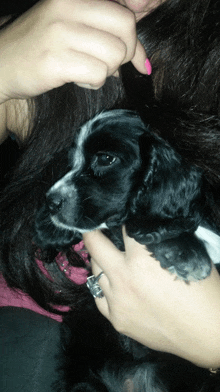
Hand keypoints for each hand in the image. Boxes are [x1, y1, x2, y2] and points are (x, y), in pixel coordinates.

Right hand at [0, 0, 147, 102]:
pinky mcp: (55, 60)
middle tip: (108, 66)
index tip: (139, 63)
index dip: (136, 45)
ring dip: (105, 71)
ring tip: (85, 70)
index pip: (125, 17)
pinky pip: (97, 74)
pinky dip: (93, 83)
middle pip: (126, 32)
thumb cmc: (40, 48)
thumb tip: (142, 60)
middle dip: (125, 56)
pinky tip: (76, 79)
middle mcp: (67, 8)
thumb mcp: (70, 26)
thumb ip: (104, 33)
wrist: (1, 63)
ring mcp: (60, 33)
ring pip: (114, 56)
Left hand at [83, 228, 219, 367]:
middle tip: (96, 225)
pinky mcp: (117, 320)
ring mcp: (117, 300)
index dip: (122, 219)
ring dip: (100, 260)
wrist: (208, 334)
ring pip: (95, 271)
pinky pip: (99, 297)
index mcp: (142, 258)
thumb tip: (144, 228)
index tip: (119, 216)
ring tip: (108, 256)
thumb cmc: (204, 292)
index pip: (122, 227)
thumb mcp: (185, 255)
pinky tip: (111, 283)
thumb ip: (160, 240)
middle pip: (94, 244)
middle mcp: (124, 277)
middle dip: (94, 230)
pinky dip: (104, 287)